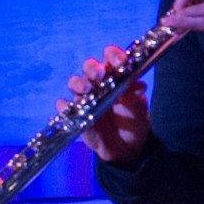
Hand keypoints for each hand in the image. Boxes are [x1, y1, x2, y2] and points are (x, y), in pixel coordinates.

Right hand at [63, 45, 149, 164]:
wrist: (125, 148)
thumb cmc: (133, 122)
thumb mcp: (139, 110)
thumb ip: (136, 97)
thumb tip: (138, 86)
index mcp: (117, 75)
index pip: (112, 58)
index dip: (114, 55)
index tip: (119, 62)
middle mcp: (99, 82)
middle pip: (90, 67)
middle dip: (92, 68)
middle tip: (98, 74)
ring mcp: (86, 97)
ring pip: (75, 83)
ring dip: (79, 83)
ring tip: (87, 90)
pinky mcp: (75, 113)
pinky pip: (64, 107)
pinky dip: (65, 106)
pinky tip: (70, 108)